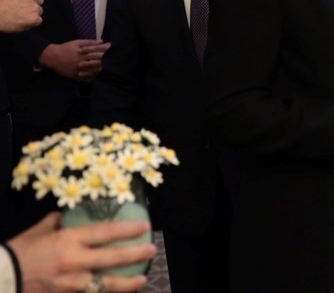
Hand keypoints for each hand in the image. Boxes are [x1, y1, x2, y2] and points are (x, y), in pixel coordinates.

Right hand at [0, 0, 43, 32]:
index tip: (24, 0)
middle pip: (39, 1)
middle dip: (32, 4)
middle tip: (19, 8)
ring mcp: (34, 7)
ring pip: (39, 11)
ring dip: (32, 13)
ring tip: (18, 15)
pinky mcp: (34, 19)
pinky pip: (38, 21)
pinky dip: (31, 23)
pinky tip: (20, 21)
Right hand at [7, 212, 155, 292]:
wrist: (2, 278)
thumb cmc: (18, 252)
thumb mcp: (37, 232)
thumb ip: (55, 222)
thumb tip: (65, 216)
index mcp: (68, 240)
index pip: (105, 233)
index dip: (127, 230)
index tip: (144, 227)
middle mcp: (74, 262)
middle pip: (113, 258)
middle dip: (136, 254)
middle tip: (152, 250)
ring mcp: (72, 284)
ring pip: (107, 285)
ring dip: (127, 283)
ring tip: (142, 279)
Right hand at [37, 40, 109, 80]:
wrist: (52, 57)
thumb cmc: (66, 48)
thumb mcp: (77, 42)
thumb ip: (89, 42)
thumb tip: (101, 41)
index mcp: (82, 52)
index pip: (97, 52)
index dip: (106, 51)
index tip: (113, 50)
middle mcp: (81, 61)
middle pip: (96, 61)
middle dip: (106, 60)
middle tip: (116, 59)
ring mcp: (79, 69)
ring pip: (93, 70)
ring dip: (102, 69)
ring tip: (111, 68)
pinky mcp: (75, 75)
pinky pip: (86, 77)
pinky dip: (93, 77)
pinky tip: (100, 77)